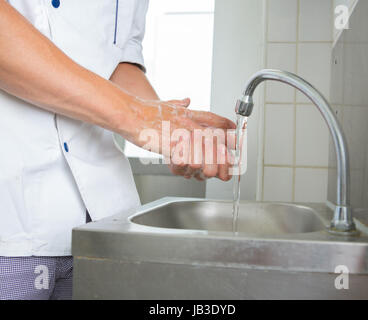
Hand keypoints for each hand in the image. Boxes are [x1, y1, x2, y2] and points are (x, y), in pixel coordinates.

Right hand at [121, 96, 235, 181]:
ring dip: (209, 165)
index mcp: (190, 114)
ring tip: (208, 172)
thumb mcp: (166, 104)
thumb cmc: (145, 111)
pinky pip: (190, 161)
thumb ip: (179, 104)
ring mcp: (183, 136)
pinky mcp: (174, 147)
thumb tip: (187, 100)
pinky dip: (191, 168)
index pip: (217, 121)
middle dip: (225, 155)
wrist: (130, 114)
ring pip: (206, 154)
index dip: (230, 129)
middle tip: (227, 165)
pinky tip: (190, 170)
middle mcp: (190, 124)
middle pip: (217, 141)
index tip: (237, 136)